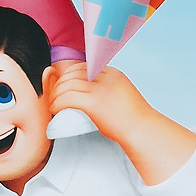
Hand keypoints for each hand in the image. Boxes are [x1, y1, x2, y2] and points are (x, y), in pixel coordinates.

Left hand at [43, 61, 194, 186]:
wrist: (142, 129)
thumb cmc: (134, 118)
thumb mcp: (123, 94)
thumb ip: (109, 89)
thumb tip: (95, 94)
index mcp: (113, 73)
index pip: (84, 66)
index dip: (70, 75)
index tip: (64, 86)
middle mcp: (105, 77)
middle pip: (73, 73)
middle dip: (60, 83)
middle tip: (54, 96)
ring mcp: (100, 89)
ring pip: (68, 85)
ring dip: (56, 95)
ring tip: (53, 105)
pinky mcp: (94, 103)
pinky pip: (67, 98)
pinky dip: (57, 103)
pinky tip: (55, 110)